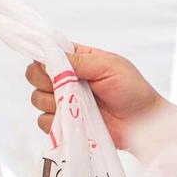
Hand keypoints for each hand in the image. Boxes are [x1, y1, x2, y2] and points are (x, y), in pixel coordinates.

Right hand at [24, 43, 169, 152]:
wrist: (143, 123)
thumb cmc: (132, 90)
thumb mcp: (109, 66)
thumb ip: (79, 60)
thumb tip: (49, 58)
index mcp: (76, 59)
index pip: (46, 53)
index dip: (42, 59)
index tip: (50, 68)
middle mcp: (66, 79)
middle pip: (34, 75)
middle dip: (45, 82)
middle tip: (67, 88)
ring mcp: (64, 102)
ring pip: (37, 99)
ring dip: (54, 103)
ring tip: (80, 107)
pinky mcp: (64, 124)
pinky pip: (44, 122)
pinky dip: (56, 123)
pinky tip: (76, 122)